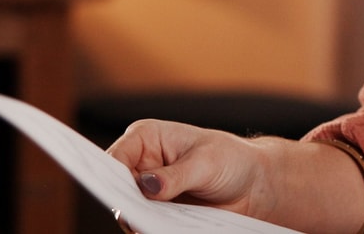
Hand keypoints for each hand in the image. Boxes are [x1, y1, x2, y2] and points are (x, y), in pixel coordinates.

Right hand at [107, 119, 272, 215]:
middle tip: (136, 218)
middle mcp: (141, 164)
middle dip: (125, 203)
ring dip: (140, 220)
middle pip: (117, 188)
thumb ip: (176, 176)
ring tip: (155, 225)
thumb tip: (147, 186)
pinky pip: (146, 225)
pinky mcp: (157, 212)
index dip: (111, 176)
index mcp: (146, 138)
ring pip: (129, 211)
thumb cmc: (231, 159)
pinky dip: (152, 229)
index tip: (117, 193)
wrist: (252, 185)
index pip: (116, 157)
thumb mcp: (206, 163)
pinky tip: (163, 230)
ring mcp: (148, 191)